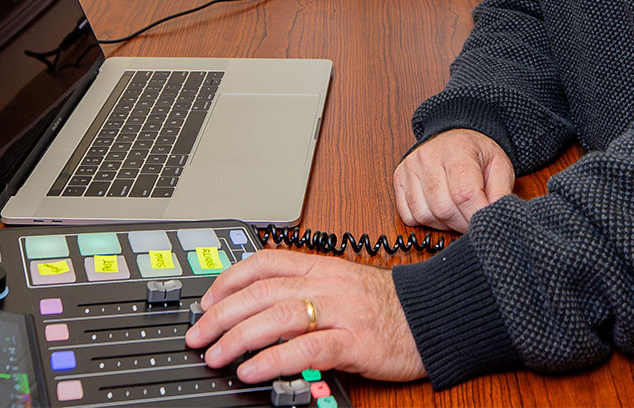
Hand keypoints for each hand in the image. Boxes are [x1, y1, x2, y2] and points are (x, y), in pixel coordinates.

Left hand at [184, 250, 425, 382]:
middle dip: (222, 314)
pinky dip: (275, 360)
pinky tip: (254, 371)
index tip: (206, 301)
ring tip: (216, 355)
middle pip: (262, 291)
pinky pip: (307, 348)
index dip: (228, 280)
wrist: (435, 314)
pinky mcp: (355, 341)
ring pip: (278, 316)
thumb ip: (305, 290)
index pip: (264, 262)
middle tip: (197, 334)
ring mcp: (341, 311)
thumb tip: (259, 307)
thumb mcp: (342, 285)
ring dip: (239, 337)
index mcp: (322, 267)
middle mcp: (327, 284)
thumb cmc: (388, 305)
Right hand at [393, 127, 513, 231]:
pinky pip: (408, 215)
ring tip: (457, 210)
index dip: (476, 215)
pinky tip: (439, 209)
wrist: (454, 138)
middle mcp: (428, 156)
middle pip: (443, 208)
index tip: (486, 222)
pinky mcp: (398, 178)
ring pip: (425, 215)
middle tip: (474, 218)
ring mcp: (410, 167)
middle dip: (462, 222)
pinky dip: (426, 220)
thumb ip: (501, 193)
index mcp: (457, 149)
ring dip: (444, 223)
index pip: (464, 193)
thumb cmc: (477, 154)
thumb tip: (496, 219)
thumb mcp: (500, 167)